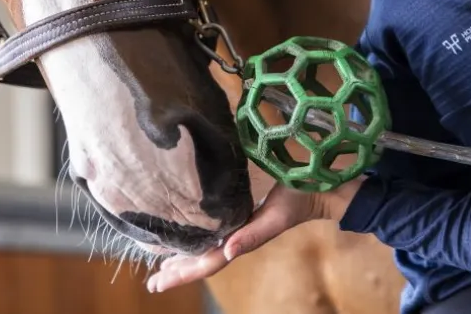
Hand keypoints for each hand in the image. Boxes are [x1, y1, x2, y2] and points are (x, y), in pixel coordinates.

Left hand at [146, 176, 363, 292]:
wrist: (318, 190)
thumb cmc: (298, 198)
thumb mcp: (277, 215)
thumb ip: (254, 234)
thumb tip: (227, 251)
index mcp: (243, 238)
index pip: (207, 262)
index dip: (183, 272)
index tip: (158, 281)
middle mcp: (238, 236)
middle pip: (203, 260)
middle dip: (178, 270)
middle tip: (152, 281)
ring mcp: (241, 227)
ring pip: (208, 249)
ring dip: (186, 257)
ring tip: (163, 265)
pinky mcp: (245, 215)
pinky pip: (216, 233)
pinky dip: (198, 238)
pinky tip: (190, 235)